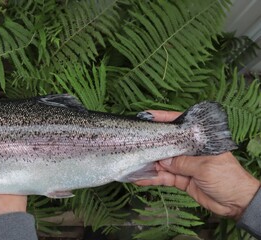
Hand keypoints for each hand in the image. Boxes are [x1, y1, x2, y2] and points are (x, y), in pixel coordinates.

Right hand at [135, 110, 260, 219]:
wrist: (236, 203)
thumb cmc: (228, 178)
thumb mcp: (205, 167)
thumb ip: (182, 163)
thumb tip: (162, 161)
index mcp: (199, 141)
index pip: (179, 125)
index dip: (163, 119)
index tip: (146, 116)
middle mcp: (189, 151)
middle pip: (167, 144)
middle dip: (151, 143)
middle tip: (134, 141)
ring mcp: (184, 165)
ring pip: (162, 162)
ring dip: (148, 163)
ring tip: (133, 161)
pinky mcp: (181, 180)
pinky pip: (163, 177)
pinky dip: (152, 178)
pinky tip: (139, 179)